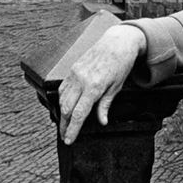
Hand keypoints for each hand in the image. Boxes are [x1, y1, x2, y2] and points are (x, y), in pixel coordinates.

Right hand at [58, 25, 146, 144]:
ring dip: (62, 113)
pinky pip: (63, 87)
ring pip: (62, 98)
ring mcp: (75, 73)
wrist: (117, 42)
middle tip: (65, 137)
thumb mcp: (117, 87)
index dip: (73, 129)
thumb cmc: (120, 63)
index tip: (69, 140)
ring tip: (64, 125)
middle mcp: (81, 79)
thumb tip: (102, 121)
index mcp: (94, 86)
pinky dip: (62, 99)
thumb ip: (105, 105)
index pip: (79, 114)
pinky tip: (64, 107)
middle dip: (64, 125)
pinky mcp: (73, 68)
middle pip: (67, 108)